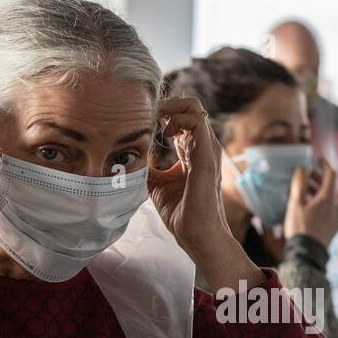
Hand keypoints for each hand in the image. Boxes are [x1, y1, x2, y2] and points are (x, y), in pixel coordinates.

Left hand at [149, 96, 263, 291]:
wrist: (195, 234)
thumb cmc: (181, 213)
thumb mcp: (156, 185)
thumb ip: (149, 168)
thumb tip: (131, 158)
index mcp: (192, 152)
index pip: (182, 118)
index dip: (164, 112)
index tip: (145, 119)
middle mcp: (201, 147)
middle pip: (190, 107)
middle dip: (167, 104)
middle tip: (149, 114)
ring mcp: (206, 150)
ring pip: (195, 109)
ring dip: (172, 107)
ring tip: (156, 120)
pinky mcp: (206, 156)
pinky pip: (197, 122)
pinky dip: (179, 117)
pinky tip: (164, 131)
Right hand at [283, 159, 337, 246]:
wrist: (308, 253)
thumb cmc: (300, 228)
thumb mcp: (295, 204)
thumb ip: (299, 184)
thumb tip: (302, 168)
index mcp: (328, 198)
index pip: (331, 174)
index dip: (324, 165)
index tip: (317, 160)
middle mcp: (336, 206)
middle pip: (330, 187)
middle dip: (318, 179)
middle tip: (307, 176)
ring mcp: (337, 217)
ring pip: (330, 199)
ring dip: (319, 192)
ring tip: (305, 192)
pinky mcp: (334, 227)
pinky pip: (330, 210)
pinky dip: (322, 204)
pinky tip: (311, 208)